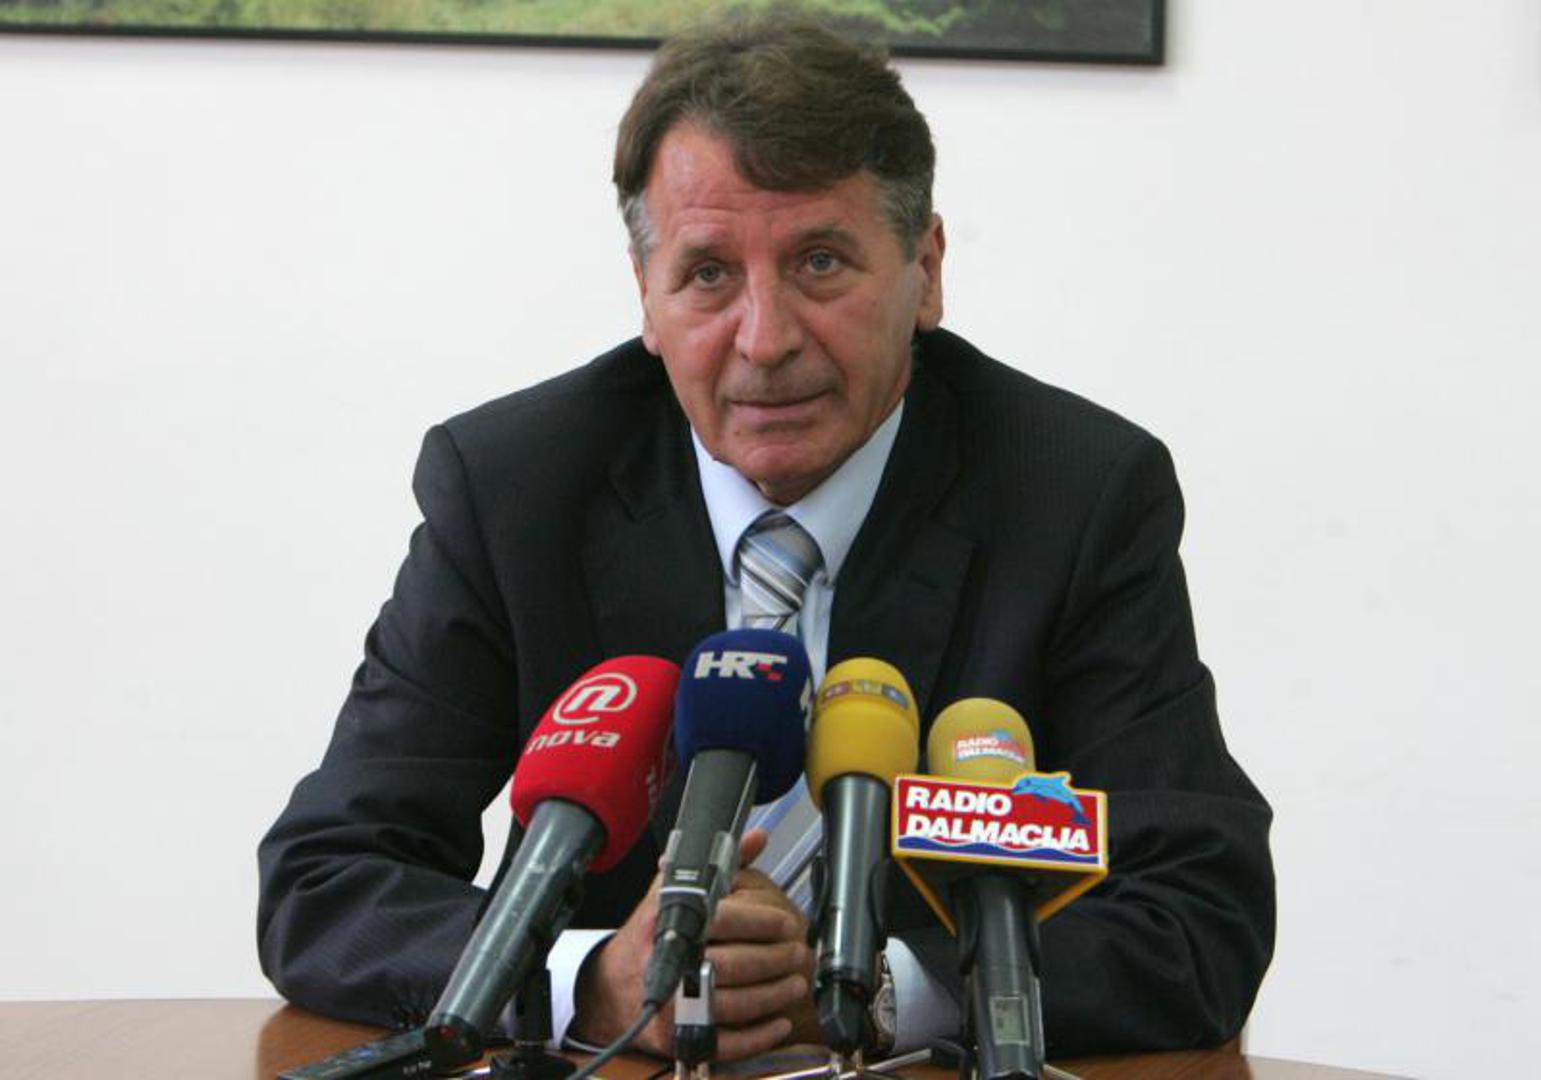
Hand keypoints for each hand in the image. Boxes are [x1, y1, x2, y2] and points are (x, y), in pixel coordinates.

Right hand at [572, 828, 816, 1059]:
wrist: (613, 988)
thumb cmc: (647, 937)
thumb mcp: (674, 890)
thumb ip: (719, 865)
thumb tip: (755, 838)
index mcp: (665, 921)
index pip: (721, 918)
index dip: (761, 921)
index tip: (786, 921)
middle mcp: (666, 963)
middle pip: (733, 964)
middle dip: (775, 960)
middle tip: (800, 953)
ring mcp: (671, 1005)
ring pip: (735, 1005)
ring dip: (774, 995)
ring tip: (796, 983)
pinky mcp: (677, 1037)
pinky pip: (726, 1043)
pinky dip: (758, 1035)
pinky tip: (778, 1022)